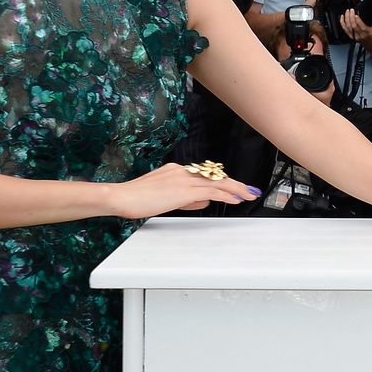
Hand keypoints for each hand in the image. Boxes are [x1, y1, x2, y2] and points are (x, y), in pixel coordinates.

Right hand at [108, 162, 261, 217]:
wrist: (121, 197)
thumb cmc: (136, 199)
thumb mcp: (164, 197)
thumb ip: (186, 198)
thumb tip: (203, 201)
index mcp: (176, 170)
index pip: (205, 175)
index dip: (222, 181)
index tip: (234, 186)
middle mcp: (182, 170)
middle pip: (215, 176)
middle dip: (235, 183)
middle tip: (250, 189)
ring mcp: (183, 178)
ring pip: (217, 182)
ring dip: (236, 189)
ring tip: (249, 194)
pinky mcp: (183, 189)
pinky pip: (211, 191)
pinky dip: (226, 195)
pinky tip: (235, 199)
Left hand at [338, 9, 371, 43]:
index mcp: (368, 32)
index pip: (362, 27)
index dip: (358, 21)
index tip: (356, 14)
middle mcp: (361, 35)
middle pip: (354, 26)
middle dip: (351, 17)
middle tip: (351, 10)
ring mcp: (355, 36)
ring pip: (348, 27)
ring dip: (347, 18)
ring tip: (347, 11)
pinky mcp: (351, 36)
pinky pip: (345, 29)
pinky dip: (342, 22)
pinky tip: (342, 17)